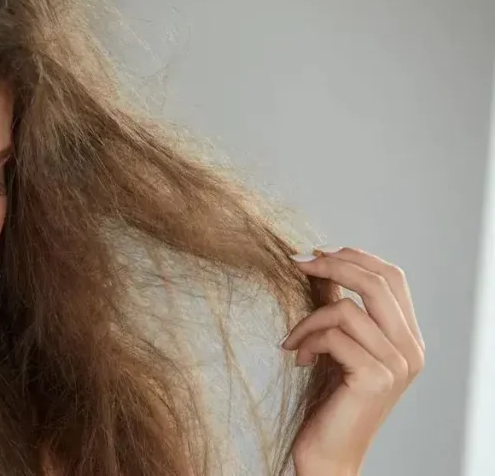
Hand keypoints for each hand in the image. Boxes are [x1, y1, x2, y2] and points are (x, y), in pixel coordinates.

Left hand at [282, 246, 424, 474]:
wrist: (328, 452)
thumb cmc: (330, 400)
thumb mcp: (336, 345)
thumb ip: (337, 308)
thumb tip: (320, 264)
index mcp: (408, 338)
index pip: (392, 277)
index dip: (354, 256)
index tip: (315, 252)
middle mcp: (411, 350)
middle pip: (377, 282)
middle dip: (332, 265)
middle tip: (296, 262)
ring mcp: (397, 365)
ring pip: (346, 309)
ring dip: (307, 320)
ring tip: (293, 341)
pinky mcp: (375, 378)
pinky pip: (333, 336)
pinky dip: (306, 341)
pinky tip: (297, 359)